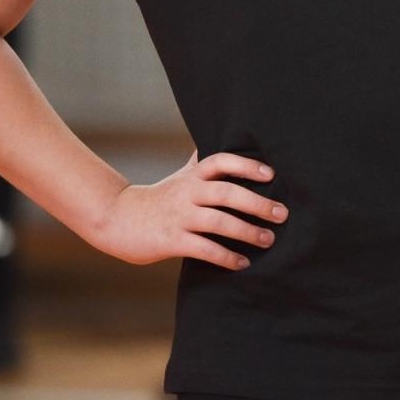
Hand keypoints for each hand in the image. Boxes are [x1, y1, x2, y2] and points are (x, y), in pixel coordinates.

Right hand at [87, 151, 287, 270]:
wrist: (118, 219)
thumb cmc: (159, 197)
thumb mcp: (181, 176)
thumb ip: (202, 162)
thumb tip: (223, 135)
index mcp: (192, 176)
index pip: (221, 162)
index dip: (246, 166)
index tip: (271, 175)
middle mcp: (187, 192)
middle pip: (226, 192)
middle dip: (257, 203)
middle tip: (282, 214)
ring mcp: (179, 217)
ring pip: (218, 222)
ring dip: (247, 231)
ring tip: (268, 240)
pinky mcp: (171, 241)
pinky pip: (204, 248)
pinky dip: (226, 257)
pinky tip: (242, 263)